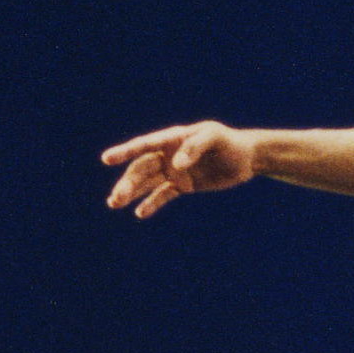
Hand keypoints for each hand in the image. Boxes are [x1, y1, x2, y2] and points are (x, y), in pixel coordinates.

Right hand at [101, 119, 261, 217]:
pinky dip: (152, 203)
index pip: (145, 145)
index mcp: (172, 139)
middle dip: (127, 183)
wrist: (246, 158)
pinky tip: (140, 213)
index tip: (107, 159)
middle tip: (115, 198)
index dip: (125, 152)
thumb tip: (175, 165)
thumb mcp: (215, 139)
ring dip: (131, 193)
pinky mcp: (183, 186)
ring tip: (114, 204)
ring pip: (148, 183)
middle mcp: (168, 155)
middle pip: (142, 169)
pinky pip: (163, 195)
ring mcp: (174, 171)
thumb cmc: (230, 143)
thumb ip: (194, 147)